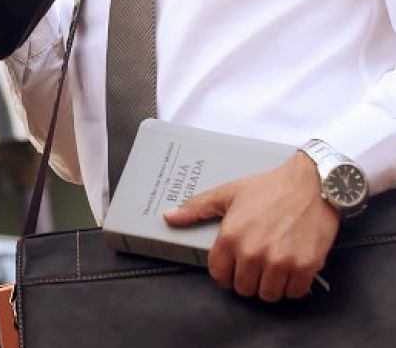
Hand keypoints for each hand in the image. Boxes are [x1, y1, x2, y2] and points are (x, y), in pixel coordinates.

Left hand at [164, 152, 339, 301]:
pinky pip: (294, 293)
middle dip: (246, 278)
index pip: (219, 275)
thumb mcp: (227, 193)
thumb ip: (196, 208)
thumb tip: (169, 217)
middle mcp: (254, 252)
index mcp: (231, 236)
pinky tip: (289, 267)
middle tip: (253, 262)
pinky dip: (292, 285)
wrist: (310, 184)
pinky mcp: (305, 267)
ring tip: (271, 265)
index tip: (232, 263)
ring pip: (268, 295)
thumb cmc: (268, 188)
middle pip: (243, 288)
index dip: (224, 270)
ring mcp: (280, 262)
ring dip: (269, 284)